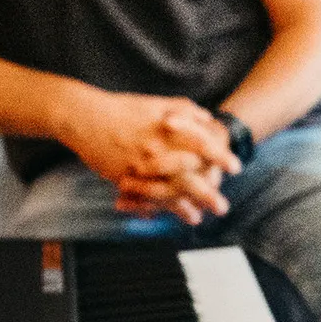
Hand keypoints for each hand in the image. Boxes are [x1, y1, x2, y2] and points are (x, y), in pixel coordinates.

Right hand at [60, 91, 239, 223]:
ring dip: (184, 207)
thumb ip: (184, 109)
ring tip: (199, 218)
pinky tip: (166, 215)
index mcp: (165, 129)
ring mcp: (139, 166)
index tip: (236, 168)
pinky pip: (144, 197)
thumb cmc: (121, 108)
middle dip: (208, 193)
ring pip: (167, 192)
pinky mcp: (123, 178)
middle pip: (188, 176)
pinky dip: (158, 207)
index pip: (202, 144)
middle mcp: (155, 149)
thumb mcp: (155, 103)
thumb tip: (208, 118)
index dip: (220, 157)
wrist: (84, 117)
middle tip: (223, 207)